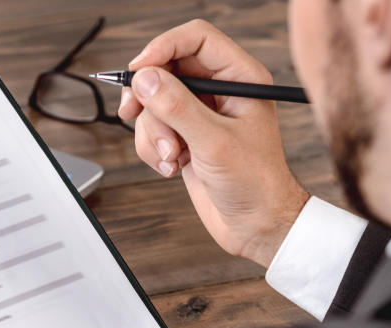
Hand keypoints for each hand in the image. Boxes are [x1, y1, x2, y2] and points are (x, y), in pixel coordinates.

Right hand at [118, 19, 309, 266]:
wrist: (257, 225)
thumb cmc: (256, 183)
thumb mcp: (214, 142)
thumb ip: (178, 108)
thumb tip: (146, 79)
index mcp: (240, 77)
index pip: (195, 39)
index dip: (163, 48)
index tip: (139, 71)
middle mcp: (219, 91)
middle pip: (166, 70)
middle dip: (149, 98)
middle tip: (133, 112)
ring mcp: (200, 115)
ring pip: (154, 103)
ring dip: (153, 132)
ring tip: (172, 157)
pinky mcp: (185, 138)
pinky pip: (152, 129)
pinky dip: (153, 148)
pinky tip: (173, 167)